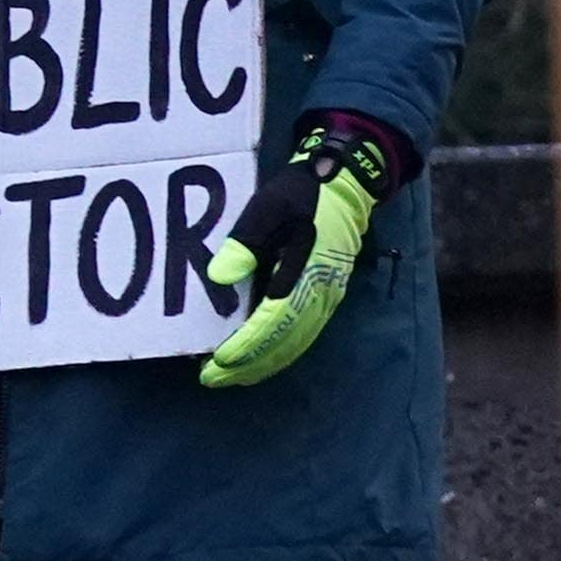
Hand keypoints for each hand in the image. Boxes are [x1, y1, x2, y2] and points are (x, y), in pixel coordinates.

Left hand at [202, 118, 394, 390]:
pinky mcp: (328, 293)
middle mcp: (320, 292)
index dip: (245, 347)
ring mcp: (328, 295)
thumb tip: (219, 277)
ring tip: (231, 375)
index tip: (217, 363)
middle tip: (213, 379)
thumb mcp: (267, 210)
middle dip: (249, 364)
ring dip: (265, 362)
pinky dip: (282, 350)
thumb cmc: (302, 193)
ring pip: (297, 342)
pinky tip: (262, 356)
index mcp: (305, 274)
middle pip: (284, 342)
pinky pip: (305, 332)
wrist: (348, 182)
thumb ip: (245, 244)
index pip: (271, 322)